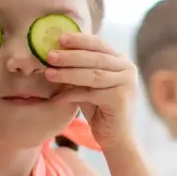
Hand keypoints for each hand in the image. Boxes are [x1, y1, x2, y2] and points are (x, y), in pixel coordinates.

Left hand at [45, 32, 136, 149]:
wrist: (114, 137)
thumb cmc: (99, 109)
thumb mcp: (89, 84)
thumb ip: (80, 68)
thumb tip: (55, 52)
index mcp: (121, 61)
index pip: (99, 44)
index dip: (79, 40)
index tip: (60, 38)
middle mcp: (127, 69)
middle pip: (95, 58)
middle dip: (70, 56)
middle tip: (50, 56)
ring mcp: (126, 84)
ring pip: (93, 74)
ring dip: (68, 73)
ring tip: (49, 73)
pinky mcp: (120, 99)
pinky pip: (91, 93)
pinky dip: (72, 94)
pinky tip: (58, 97)